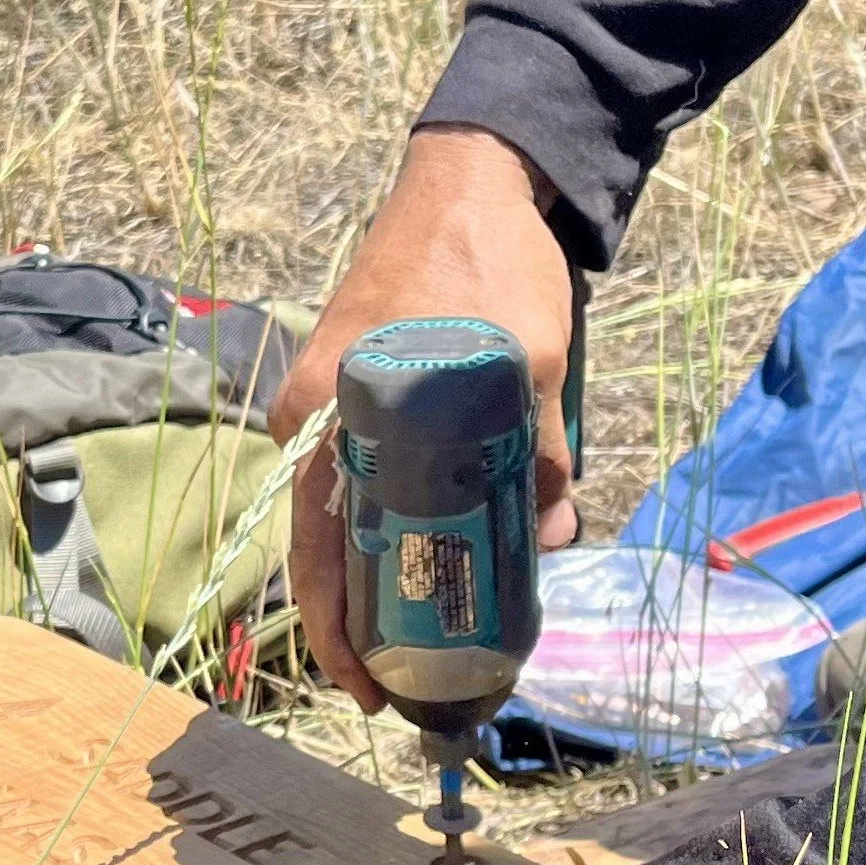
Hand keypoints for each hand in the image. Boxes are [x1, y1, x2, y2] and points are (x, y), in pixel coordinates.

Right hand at [274, 128, 577, 710]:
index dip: (341, 635)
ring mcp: (330, 408)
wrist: (471, 177)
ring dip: (370, 582)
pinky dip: (384, 528)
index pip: (316, 555)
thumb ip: (540, 454)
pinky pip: (359, 481)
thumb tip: (552, 536)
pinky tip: (426, 563)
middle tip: (396, 687)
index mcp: (332, 418)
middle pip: (319, 552)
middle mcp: (314, 420)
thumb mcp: (533, 364)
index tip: (372, 687)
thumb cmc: (486, 264)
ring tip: (414, 642)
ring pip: (338, 522)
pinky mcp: (355, 395)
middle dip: (355, 627)